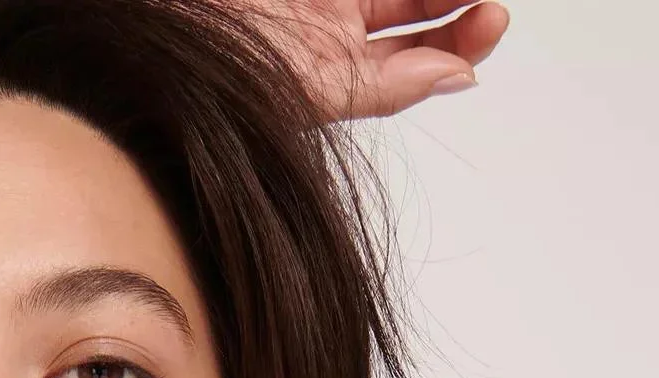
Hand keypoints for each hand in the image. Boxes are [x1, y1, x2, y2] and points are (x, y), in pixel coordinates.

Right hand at [230, 0, 510, 122]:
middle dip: (461, 3)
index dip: (461, 43)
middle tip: (490, 1)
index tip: (488, 23)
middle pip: (418, 7)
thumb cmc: (223, 66)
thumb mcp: (317, 88)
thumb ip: (389, 86)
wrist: (168, 20)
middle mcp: (335, 23)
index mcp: (337, 70)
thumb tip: (461, 77)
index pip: (417, 60)